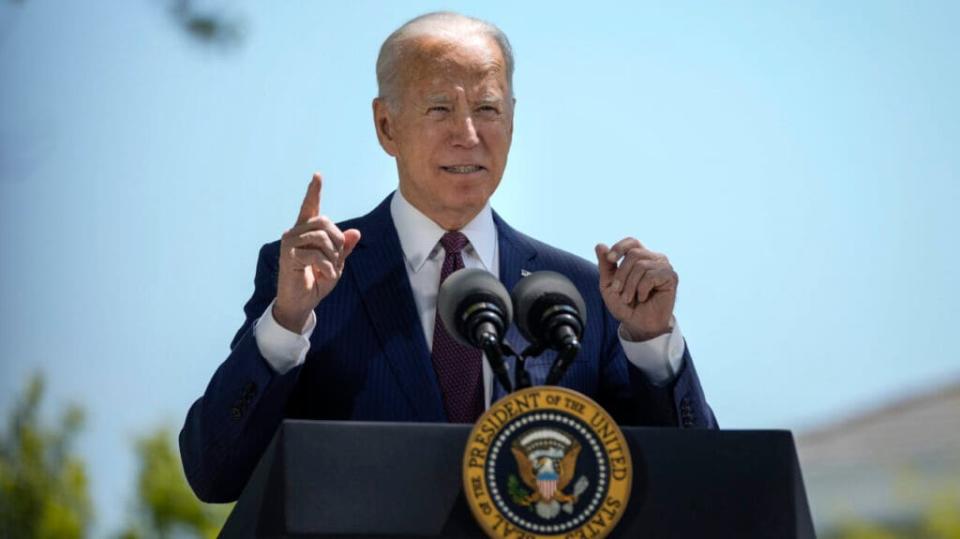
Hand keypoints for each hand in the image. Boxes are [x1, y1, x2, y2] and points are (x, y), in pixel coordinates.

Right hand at [274, 173, 360, 331]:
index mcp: (306, 232)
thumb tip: (356, 232)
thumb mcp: (336, 264)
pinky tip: (324, 276)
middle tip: (337, 257)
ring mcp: (289, 243)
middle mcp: (295, 233)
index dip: (314, 191)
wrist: (301, 302)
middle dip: (337, 239)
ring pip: (321, 238)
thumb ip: (344, 248)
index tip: (317, 175)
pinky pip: (316, 255)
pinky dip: (327, 267)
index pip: (310, 207)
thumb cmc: (316, 281)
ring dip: (332, 256)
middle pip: (324, 222)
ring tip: (329, 269)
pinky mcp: (288, 256)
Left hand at [595, 238, 676, 341]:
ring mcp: (663, 266)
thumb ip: (605, 266)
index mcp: (639, 257)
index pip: (631, 241)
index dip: (620, 247)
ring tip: (629, 298)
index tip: (610, 259)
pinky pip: (651, 276)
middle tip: (618, 291)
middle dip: (621, 275)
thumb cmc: (625, 304)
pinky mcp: (671, 276)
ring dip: (630, 285)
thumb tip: (600, 245)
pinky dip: (642, 289)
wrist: (638, 323)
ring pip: (641, 266)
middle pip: (633, 254)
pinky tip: (643, 297)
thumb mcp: (609, 285)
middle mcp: (653, 258)